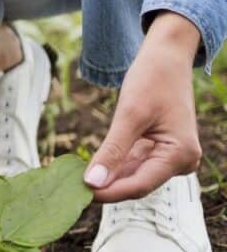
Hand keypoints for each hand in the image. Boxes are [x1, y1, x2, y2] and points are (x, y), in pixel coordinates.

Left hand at [84, 11, 202, 201]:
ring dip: (107, 176)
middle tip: (71, 189)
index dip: (109, 192)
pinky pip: (133, 163)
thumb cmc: (153, 79)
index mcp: (180, 155)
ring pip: (133, 175)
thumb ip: (113, 150)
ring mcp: (170, 157)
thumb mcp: (129, 114)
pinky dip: (113, 164)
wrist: (165, 58)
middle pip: (137, 183)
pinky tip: (91, 166)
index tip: (79, 194)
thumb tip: (93, 182)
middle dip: (106, 185)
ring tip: (75, 179)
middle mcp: (180, 161)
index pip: (140, 185)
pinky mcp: (159, 150)